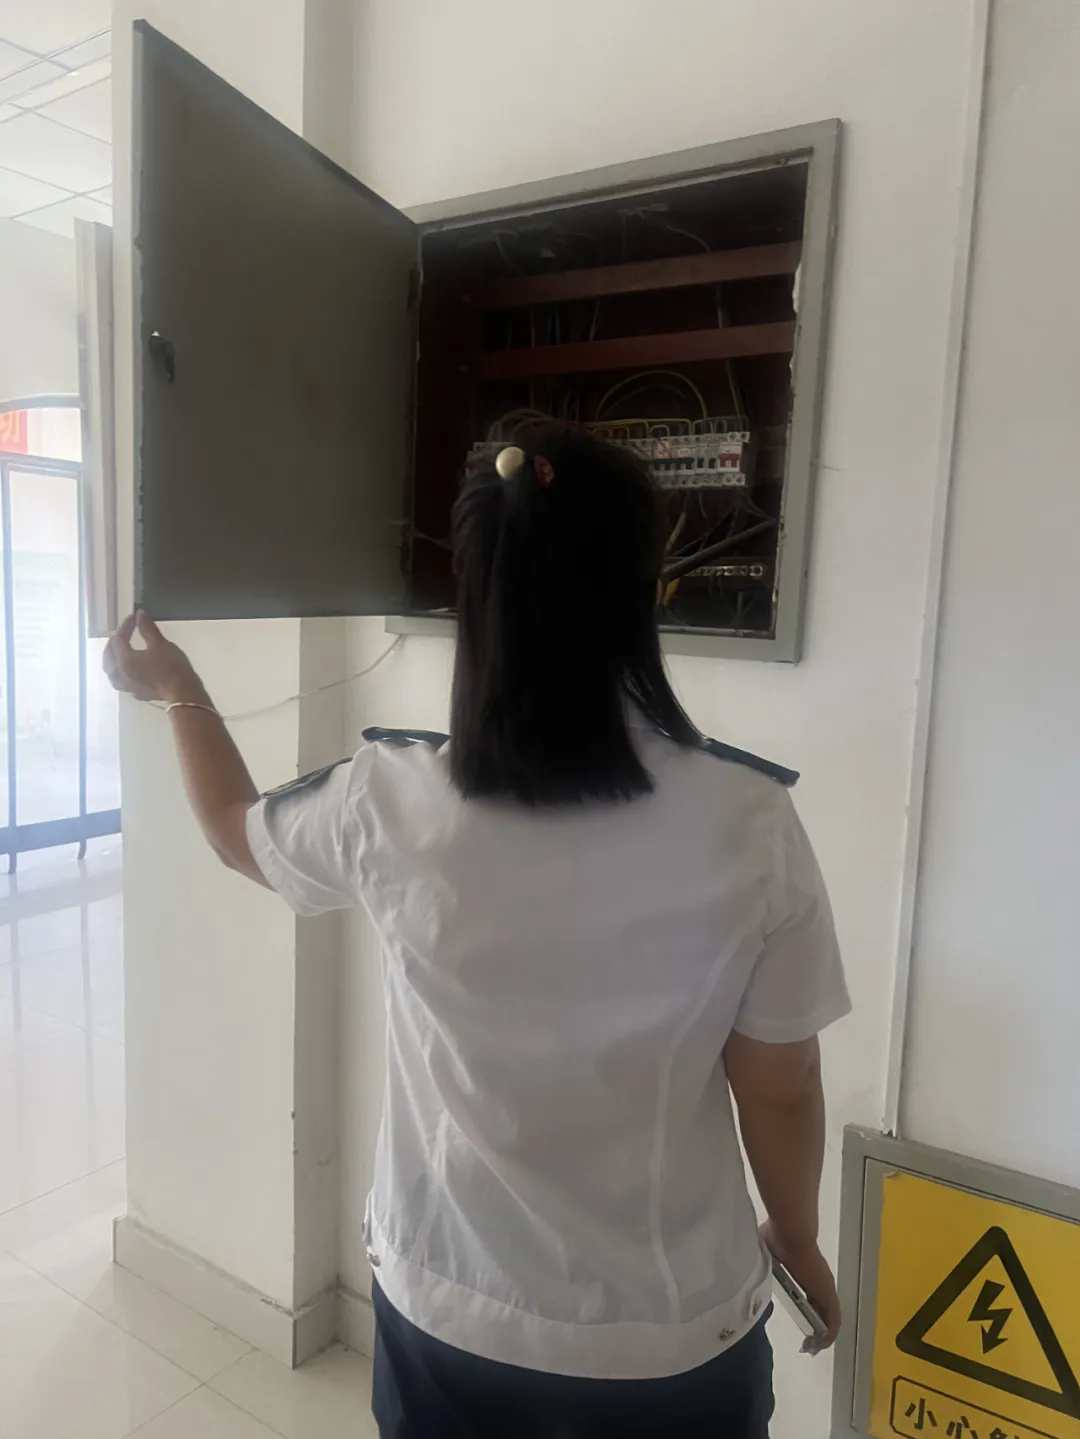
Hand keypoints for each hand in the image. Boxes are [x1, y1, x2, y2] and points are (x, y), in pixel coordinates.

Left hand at [103, 612, 206, 705]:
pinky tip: (130, 671)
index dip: (125, 626)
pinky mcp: (138, 694)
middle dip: (113, 644)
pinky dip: (122, 674)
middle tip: (122, 635)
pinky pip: (123, 683)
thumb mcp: (160, 643)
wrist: (183, 693)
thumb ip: (147, 628)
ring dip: (112, 662)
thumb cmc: (172, 667)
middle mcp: (121, 674)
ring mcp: (128, 686)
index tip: (134, 617)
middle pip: (108, 657)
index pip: (118, 639)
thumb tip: (139, 614)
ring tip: (118, 655)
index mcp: (124, 660)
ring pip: (112, 673)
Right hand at [762, 1221, 840, 1353]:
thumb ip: (763, 1261)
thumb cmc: (777, 1238)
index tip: (801, 1326)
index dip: (808, 1312)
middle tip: (806, 1344)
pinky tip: (818, 1346)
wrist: (790, 1233)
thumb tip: (749, 1263)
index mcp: (805, 1272)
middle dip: (815, 1328)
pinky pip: (833, 1321)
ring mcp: (825, 1288)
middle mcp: (819, 1282)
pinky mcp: (828, 1294)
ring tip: (810, 1349)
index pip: (811, 1297)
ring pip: (829, 1317)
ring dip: (822, 1335)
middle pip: (821, 1309)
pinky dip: (828, 1335)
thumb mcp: (766, 1253)